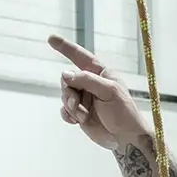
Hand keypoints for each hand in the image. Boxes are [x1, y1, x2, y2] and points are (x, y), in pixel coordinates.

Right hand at [49, 35, 151, 153]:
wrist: (124, 138)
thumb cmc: (123, 112)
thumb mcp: (108, 91)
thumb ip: (87, 80)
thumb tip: (65, 74)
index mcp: (100, 73)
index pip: (80, 56)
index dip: (66, 47)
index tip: (51, 38)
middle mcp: (90, 83)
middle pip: (67, 79)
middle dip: (68, 92)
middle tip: (75, 104)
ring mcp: (83, 98)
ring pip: (64, 95)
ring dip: (71, 106)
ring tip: (83, 116)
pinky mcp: (79, 113)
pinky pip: (64, 110)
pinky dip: (68, 115)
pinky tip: (77, 121)